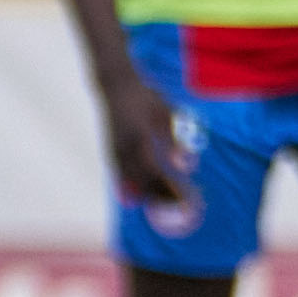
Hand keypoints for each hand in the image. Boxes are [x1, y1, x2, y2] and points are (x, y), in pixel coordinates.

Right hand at [97, 70, 189, 205]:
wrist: (114, 84)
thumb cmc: (145, 97)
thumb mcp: (164, 112)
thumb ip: (174, 139)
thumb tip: (188, 167)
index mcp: (141, 138)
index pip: (156, 172)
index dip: (170, 189)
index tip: (185, 202)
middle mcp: (126, 147)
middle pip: (143, 180)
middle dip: (161, 197)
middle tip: (178, 212)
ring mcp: (115, 147)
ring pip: (129, 178)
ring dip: (144, 195)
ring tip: (157, 212)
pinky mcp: (110, 147)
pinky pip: (117, 171)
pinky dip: (124, 186)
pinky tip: (130, 201)